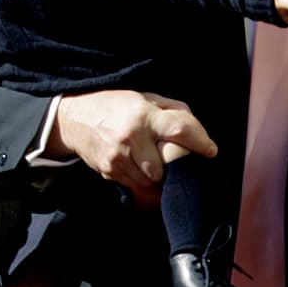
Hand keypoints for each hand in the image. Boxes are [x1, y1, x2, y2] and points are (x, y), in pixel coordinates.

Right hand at [46, 91, 217, 203]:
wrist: (76, 118)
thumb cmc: (117, 105)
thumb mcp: (147, 98)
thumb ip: (173, 111)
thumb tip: (197, 131)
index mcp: (144, 115)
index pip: (180, 129)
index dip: (200, 142)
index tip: (211, 151)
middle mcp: (131, 137)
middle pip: (167, 166)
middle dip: (179, 169)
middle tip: (185, 166)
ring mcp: (118, 158)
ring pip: (152, 182)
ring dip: (163, 182)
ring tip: (167, 173)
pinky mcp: (109, 172)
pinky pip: (136, 188)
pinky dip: (147, 186)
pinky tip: (150, 178)